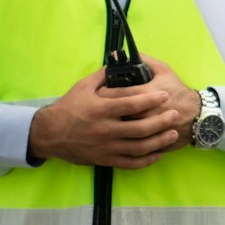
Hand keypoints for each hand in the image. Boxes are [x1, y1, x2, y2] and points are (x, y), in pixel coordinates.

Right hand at [28, 67, 178, 168]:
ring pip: (139, 147)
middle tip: (174, 114)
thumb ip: (103, 75)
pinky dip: (146, 160)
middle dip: (161, 121)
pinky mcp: (105, 159)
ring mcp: (106, 147)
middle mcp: (105, 129)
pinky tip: (157, 153)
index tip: (165, 95)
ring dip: (159, 141)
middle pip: (140, 127)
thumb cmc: (67, 108)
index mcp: (100, 109)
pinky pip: (130, 163)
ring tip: (173, 133)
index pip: (131, 104)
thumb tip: (120, 62)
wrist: (49, 134)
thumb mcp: (82, 87)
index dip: (151, 99)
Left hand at [102, 54, 200, 148]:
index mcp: (146, 94)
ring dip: (111, 127)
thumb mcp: (164, 71)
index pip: (117, 94)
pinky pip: (131, 146)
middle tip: (97, 108)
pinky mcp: (149, 144)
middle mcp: (145, 114)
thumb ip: (145, 61)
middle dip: (104, 111)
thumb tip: (125, 54)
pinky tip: (118, 136)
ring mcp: (147, 132)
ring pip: (121, 132)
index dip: (104, 93)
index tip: (98, 92)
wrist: (196, 116)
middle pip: (115, 114)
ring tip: (105, 121)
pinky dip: (122, 142)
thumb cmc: (177, 92)